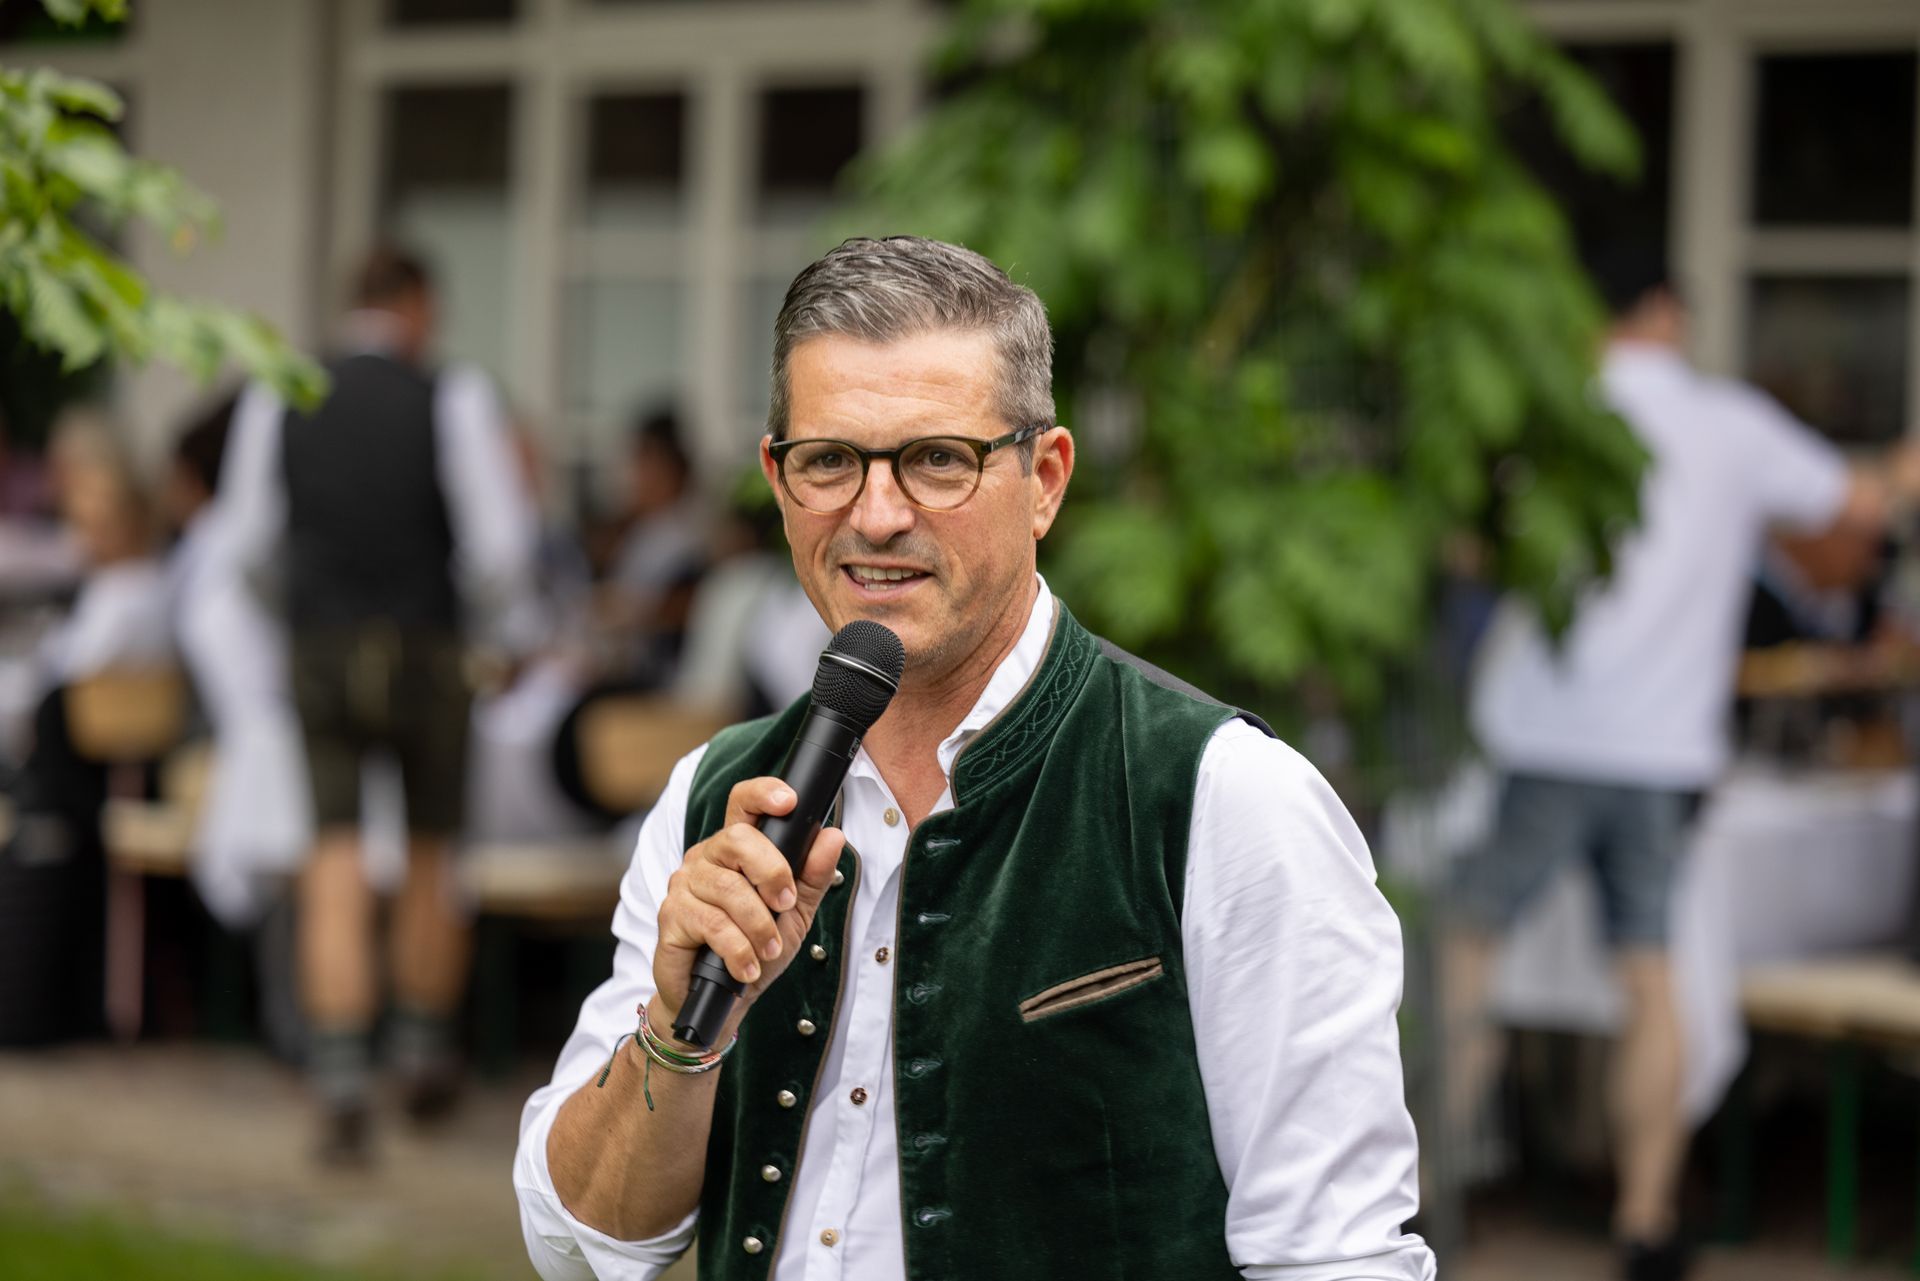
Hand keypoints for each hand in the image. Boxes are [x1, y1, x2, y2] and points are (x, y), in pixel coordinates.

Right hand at [651, 777, 846, 1031]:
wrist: (721, 1002)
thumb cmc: (755, 951)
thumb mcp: (794, 915)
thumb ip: (812, 876)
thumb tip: (832, 837)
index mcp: (736, 850)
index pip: (743, 803)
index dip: (763, 793)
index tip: (789, 801)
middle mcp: (706, 858)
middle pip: (738, 838)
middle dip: (772, 872)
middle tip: (786, 905)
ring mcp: (684, 885)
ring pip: (728, 888)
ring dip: (759, 924)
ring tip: (769, 950)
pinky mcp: (670, 916)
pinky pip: (711, 924)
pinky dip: (738, 949)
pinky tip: (747, 968)